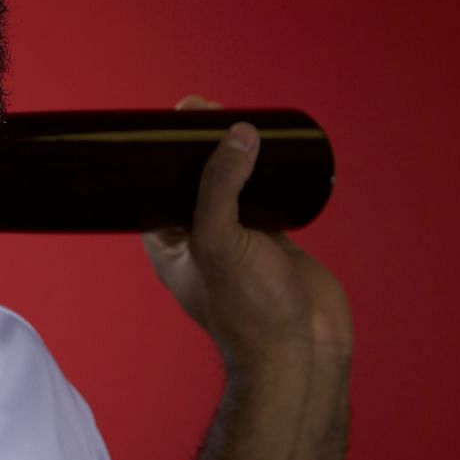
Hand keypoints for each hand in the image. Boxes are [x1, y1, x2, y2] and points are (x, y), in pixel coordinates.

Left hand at [140, 97, 352, 371]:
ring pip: (232, 186)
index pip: (155, 188)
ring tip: (238, 119)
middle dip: (198, 147)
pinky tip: (273, 150)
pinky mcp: (275, 240)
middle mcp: (200, 239)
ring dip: (234, 156)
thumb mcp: (220, 242)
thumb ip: (221, 188)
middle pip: (194, 181)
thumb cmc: (249, 311)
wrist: (304, 350)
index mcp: (169, 244)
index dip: (159, 156)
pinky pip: (266, 197)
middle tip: (205, 109)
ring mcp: (239, 239)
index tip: (170, 120)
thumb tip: (235, 134)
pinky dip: (268, 174)